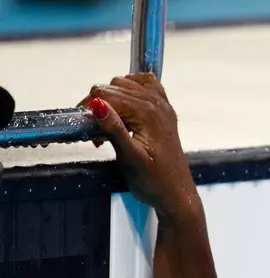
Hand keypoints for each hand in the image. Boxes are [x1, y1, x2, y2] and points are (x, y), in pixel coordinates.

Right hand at [80, 74, 196, 216]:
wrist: (176, 194)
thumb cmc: (153, 181)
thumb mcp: (129, 158)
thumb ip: (113, 129)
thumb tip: (96, 104)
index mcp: (147, 112)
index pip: (106, 94)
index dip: (89, 108)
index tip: (86, 129)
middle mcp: (157, 103)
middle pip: (113, 86)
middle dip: (98, 105)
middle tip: (97, 134)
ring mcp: (163, 105)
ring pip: (125, 83)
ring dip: (111, 99)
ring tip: (109, 126)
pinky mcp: (164, 111)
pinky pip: (145, 85)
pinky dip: (130, 89)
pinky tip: (124, 106)